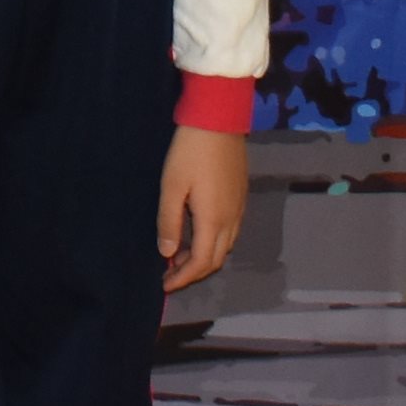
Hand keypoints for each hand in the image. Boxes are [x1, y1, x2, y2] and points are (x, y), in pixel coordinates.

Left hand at [159, 124, 247, 291]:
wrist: (219, 120)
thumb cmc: (189, 152)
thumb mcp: (171, 186)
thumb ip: (169, 222)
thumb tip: (168, 255)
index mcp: (214, 221)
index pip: (202, 263)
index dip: (183, 278)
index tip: (164, 285)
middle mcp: (231, 220)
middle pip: (216, 260)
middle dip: (193, 272)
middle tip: (169, 274)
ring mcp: (239, 208)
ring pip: (225, 247)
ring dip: (204, 258)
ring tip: (179, 257)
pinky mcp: (240, 196)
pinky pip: (230, 232)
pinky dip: (213, 242)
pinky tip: (197, 234)